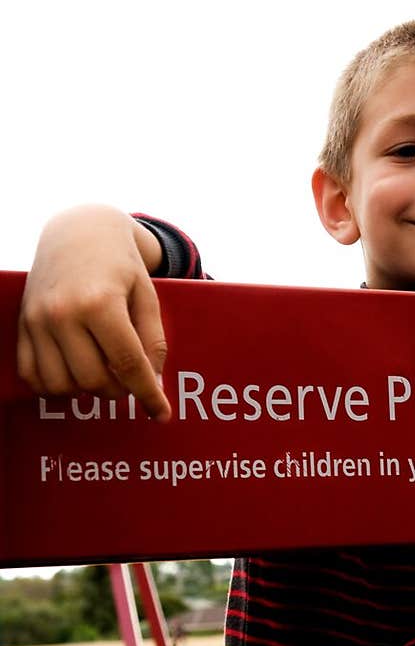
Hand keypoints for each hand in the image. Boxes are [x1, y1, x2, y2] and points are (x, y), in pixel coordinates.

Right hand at [17, 206, 170, 420]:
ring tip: (102, 375)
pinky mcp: (22, 325)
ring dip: (86, 392)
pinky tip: (73, 375)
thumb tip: (152, 383)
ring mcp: (38, 321)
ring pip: (62, 385)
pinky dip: (54, 387)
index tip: (161, 413)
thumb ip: (153, 339)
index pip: (128, 364)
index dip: (148, 394)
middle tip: (129, 379)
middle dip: (118, 390)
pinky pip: (32, 375)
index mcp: (101, 303)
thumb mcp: (147, 294)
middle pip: (93, 380)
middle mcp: (64, 313)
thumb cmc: (120, 263)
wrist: (78, 232)